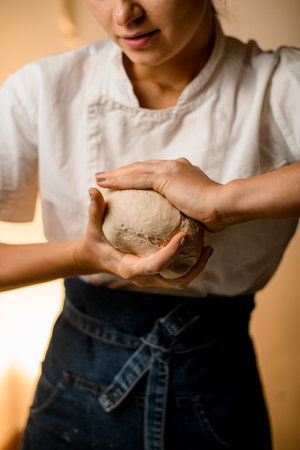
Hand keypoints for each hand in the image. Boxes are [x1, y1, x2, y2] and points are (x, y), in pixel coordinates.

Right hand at [75, 188, 212, 288]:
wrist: (97, 258)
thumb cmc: (96, 242)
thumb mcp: (93, 228)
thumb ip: (95, 211)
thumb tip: (92, 190)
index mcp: (129, 268)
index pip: (154, 266)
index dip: (170, 253)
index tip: (183, 235)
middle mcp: (143, 278)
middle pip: (175, 280)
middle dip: (193, 266)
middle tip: (206, 247)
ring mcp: (153, 278)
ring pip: (181, 279)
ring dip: (197, 267)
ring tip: (209, 248)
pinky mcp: (159, 273)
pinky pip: (179, 272)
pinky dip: (192, 263)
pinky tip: (201, 244)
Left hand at [95, 158, 223, 231]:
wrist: (224, 206)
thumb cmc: (216, 214)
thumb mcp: (199, 213)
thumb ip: (187, 215)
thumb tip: (184, 229)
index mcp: (181, 172)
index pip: (154, 171)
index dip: (138, 175)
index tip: (126, 181)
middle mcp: (173, 166)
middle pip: (141, 167)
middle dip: (122, 171)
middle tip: (105, 176)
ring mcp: (169, 169)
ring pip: (134, 170)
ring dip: (115, 174)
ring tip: (99, 178)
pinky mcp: (165, 177)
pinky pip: (135, 179)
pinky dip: (119, 180)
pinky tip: (105, 184)